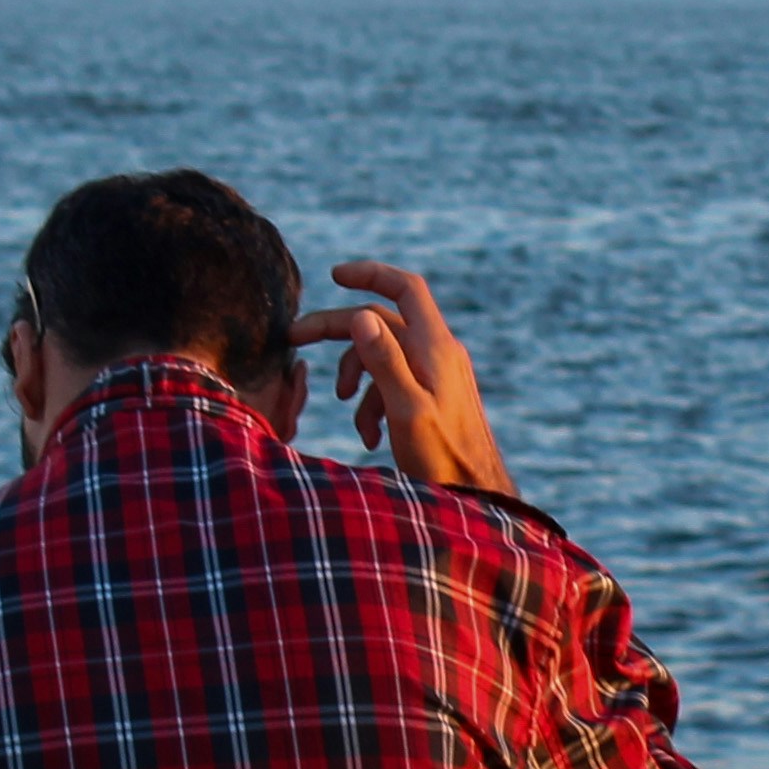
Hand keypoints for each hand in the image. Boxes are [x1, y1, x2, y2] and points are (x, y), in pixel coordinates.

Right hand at [291, 260, 513, 495]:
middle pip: (381, 322)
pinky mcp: (432, 396)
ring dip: (356, 377)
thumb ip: (384, 361)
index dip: (370, 274)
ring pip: (382, 355)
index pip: (405, 288)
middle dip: (337, 329)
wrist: (475, 494)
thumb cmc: (443, 458)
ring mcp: (436, 373)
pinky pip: (395, 383)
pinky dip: (374, 402)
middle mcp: (438, 352)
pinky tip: (370, 436)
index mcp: (434, 347)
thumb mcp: (406, 409)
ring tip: (346, 409)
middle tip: (293, 339)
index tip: (334, 276)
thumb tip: (360, 316)